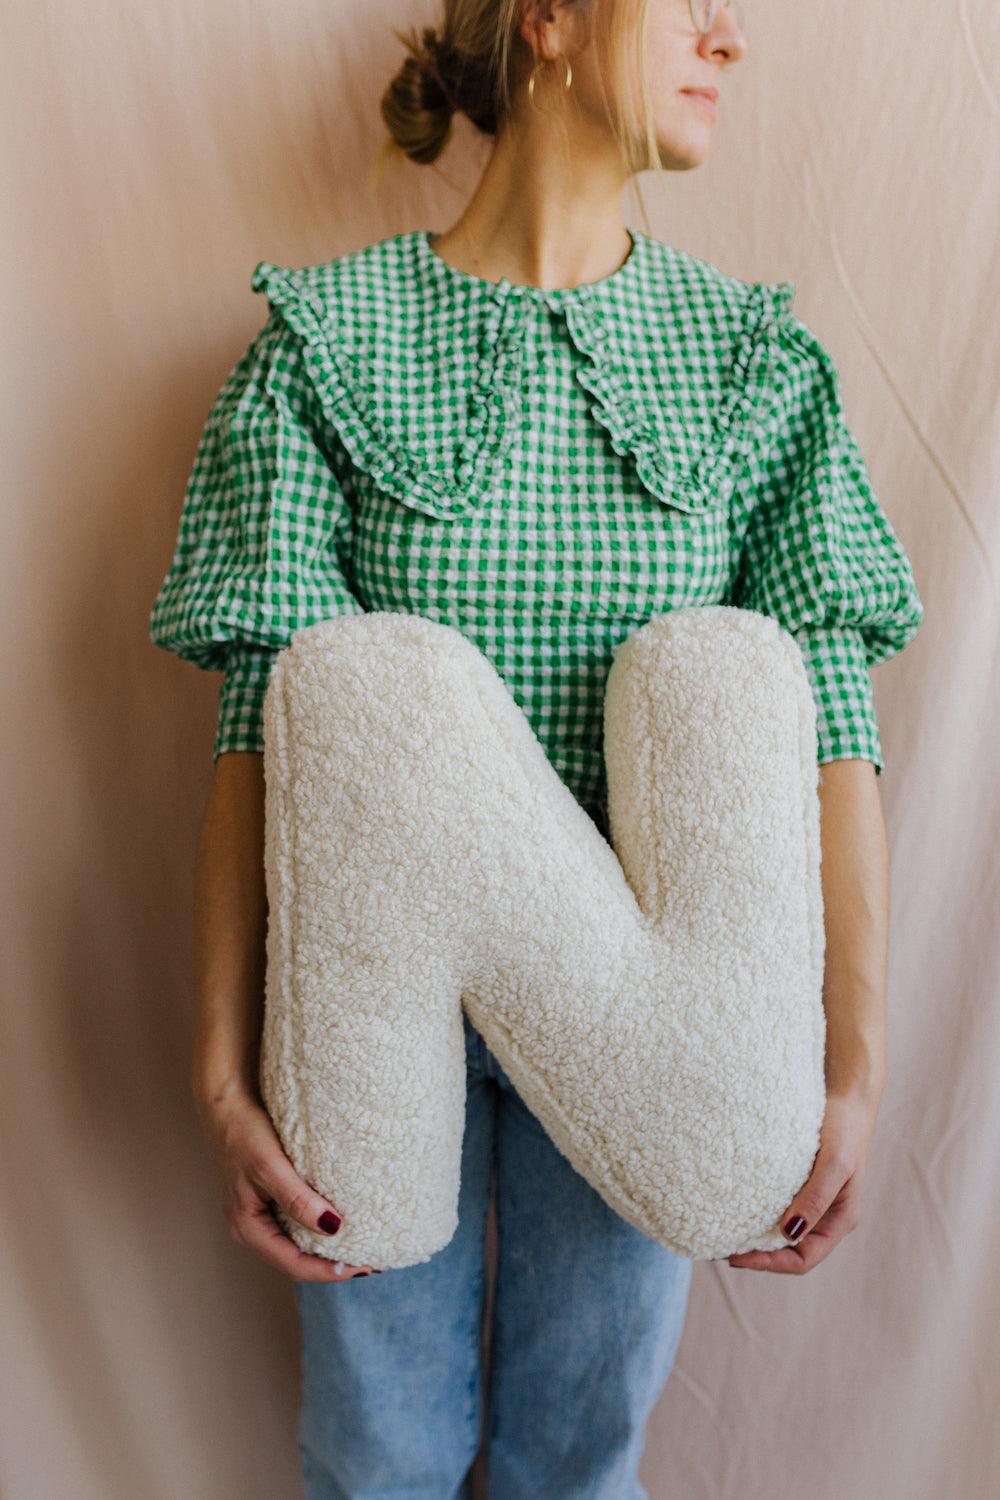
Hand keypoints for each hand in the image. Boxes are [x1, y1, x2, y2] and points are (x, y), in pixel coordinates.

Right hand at [194, 1080, 382, 1281]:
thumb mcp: (271, 1167)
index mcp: (248, 1229)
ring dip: (328, 1250)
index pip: (294, 1264)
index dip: (328, 1271)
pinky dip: (321, 1229)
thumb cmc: (245, 1134)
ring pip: (299, 1244)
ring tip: (362, 1248)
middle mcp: (253, 1229)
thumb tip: (333, 1228)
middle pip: (297, 1261)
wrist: (229, 1105)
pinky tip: (342, 1225)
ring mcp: (261, 1215)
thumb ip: (298, 1200)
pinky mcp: (271, 1200)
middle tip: (370, 1262)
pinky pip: (298, 1225)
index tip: (363, 1268)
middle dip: (332, 1266)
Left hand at [726, 1088, 880, 1273]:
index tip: (736, 1257)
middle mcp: (825, 1217)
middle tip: (720, 1249)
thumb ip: (816, 1198)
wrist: (847, 1098)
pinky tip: (735, 1207)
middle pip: (790, 1251)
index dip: (771, 1264)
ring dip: (756, 1237)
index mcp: (840, 1220)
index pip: (804, 1259)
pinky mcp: (799, 1186)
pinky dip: (757, 1214)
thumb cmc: (845, 1130)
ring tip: (723, 1233)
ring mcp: (812, 1203)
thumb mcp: (835, 1163)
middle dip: (759, 1255)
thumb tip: (789, 1233)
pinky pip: (777, 1209)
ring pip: (782, 1232)